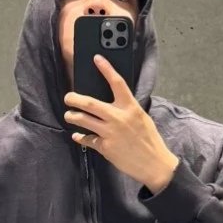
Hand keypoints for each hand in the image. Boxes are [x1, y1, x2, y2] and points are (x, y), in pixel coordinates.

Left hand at [64, 54, 178, 190]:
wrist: (154, 163)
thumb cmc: (149, 140)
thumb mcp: (141, 118)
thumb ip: (127, 109)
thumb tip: (114, 102)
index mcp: (130, 107)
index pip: (117, 83)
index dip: (106, 69)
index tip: (96, 58)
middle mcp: (118, 118)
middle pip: (90, 103)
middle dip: (75, 98)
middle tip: (68, 97)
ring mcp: (110, 133)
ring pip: (84, 121)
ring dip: (73, 117)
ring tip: (69, 115)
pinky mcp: (105, 148)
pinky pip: (88, 140)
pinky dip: (81, 137)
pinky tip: (77, 136)